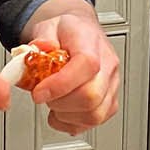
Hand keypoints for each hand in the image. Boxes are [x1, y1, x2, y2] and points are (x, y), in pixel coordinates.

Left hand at [20, 12, 120, 135]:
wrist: (81, 32)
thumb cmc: (67, 32)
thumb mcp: (47, 26)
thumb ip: (40, 40)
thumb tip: (37, 51)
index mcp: (91, 42)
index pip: (86, 65)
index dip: (60, 85)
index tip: (39, 92)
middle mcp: (107, 65)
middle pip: (92, 96)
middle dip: (60, 102)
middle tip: (44, 96)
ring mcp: (111, 85)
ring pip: (94, 114)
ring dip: (66, 115)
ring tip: (53, 102)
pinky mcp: (110, 101)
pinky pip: (94, 122)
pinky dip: (72, 123)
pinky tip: (62, 112)